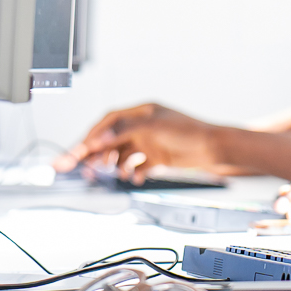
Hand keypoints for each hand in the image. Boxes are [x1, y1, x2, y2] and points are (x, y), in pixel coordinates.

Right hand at [52, 103, 227, 182]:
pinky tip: (135, 177)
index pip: (107, 124)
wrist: (214, 149)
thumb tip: (99, 137)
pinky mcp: (157, 156)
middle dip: (95, 154)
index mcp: (140, 113)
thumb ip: (124, 131)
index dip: (89, 138)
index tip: (75, 154)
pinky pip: (136, 165)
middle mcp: (142, 126)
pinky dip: (132, 172)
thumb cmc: (189, 132)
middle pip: (111, 139)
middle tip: (81, 169)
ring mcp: (149, 141)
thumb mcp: (153, 127)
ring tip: (109, 174)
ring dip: (113, 164)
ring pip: (121, 153)